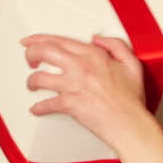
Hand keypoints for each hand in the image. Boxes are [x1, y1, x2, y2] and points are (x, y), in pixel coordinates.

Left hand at [21, 33, 156, 152]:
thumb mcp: (132, 64)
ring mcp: (73, 85)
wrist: (130, 124)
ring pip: (39, 78)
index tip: (33, 41)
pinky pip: (46, 104)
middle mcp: (80, 67)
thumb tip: (98, 39)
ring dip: (31, 81)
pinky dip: (38, 108)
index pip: (60, 40)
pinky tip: (37, 108)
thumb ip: (116, 45)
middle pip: (43, 51)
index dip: (41, 38)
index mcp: (93, 55)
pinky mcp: (69, 104)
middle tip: (30, 60)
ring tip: (32, 84)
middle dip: (30, 53)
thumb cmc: (131, 100)